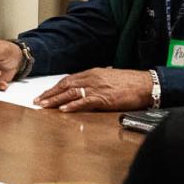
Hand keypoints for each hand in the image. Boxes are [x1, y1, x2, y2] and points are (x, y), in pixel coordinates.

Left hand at [36, 68, 152, 111]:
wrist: (147, 84)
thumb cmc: (130, 82)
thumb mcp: (109, 78)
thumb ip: (96, 82)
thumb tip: (86, 89)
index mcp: (92, 73)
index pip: (68, 80)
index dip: (55, 87)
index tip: (44, 94)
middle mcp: (92, 78)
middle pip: (65, 85)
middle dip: (50, 94)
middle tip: (37, 101)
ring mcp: (97, 88)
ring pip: (71, 93)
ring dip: (55, 100)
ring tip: (44, 106)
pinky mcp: (104, 98)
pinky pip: (85, 102)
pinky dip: (73, 106)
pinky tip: (63, 110)